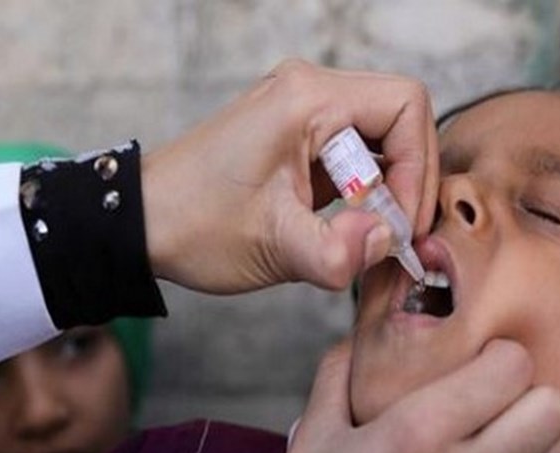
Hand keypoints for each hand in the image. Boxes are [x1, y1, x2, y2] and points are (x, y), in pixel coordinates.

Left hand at [142, 58, 438, 292]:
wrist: (141, 224)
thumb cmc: (194, 224)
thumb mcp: (272, 247)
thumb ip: (337, 253)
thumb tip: (389, 241)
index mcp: (306, 100)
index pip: (406, 107)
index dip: (418, 167)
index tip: (402, 221)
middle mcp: (307, 91)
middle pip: (401, 118)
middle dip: (409, 179)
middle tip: (395, 233)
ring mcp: (302, 111)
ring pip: (382, 137)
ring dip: (389, 187)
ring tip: (374, 235)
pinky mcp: (297, 137)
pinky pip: (356, 154)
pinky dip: (367, 192)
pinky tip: (353, 228)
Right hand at [249, 339, 559, 452]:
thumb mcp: (311, 437)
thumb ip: (338, 377)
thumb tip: (355, 339)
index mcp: (418, 432)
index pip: (512, 367)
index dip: (499, 354)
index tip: (477, 361)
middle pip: (552, 407)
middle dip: (527, 393)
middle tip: (495, 399)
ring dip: (535, 440)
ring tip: (500, 440)